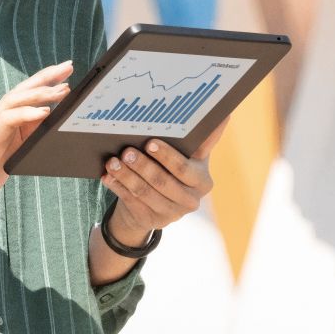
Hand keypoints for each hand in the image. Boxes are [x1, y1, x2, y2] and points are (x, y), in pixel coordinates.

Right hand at [0, 60, 72, 218]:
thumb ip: (28, 137)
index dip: (46, 81)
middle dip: (47, 77)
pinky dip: (26, 114)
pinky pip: (7, 121)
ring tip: (62, 90)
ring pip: (15, 100)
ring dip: (40, 93)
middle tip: (69, 66)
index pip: (27, 94)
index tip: (67, 72)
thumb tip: (51, 124)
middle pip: (23, 90)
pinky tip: (43, 112)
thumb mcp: (12, 154)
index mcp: (5, 122)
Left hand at [100, 116, 229, 239]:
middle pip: (162, 182)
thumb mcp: (193, 155)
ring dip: (126, 176)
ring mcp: (171, 214)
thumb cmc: (177, 169)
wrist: (163, 201)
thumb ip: (206, 138)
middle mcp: (190, 201)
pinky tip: (108, 177)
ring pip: (144, 192)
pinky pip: (131, 202)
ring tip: (112, 162)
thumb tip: (226, 112)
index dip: (166, 156)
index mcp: (202, 181)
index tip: (149, 142)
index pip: (183, 168)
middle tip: (126, 151)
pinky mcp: (152, 222)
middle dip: (142, 165)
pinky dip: (118, 188)